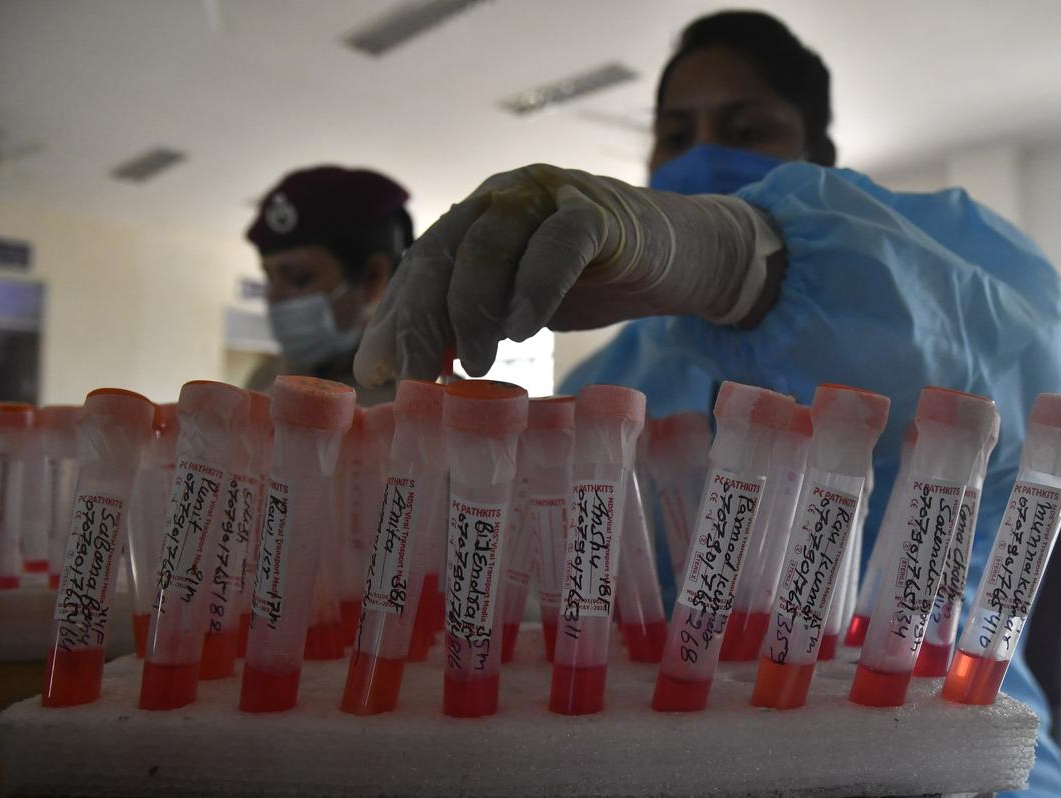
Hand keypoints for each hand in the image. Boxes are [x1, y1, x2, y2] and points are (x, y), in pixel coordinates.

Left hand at [353, 163, 781, 385]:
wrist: (682, 254)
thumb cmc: (591, 282)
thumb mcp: (516, 307)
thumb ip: (460, 327)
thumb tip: (386, 373)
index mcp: (473, 219)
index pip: (420, 268)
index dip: (395, 319)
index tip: (378, 375)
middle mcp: (501, 197)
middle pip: (444, 253)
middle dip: (422, 318)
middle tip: (414, 379)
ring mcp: (549, 196)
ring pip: (491, 243)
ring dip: (474, 307)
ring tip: (474, 365)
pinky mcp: (600, 212)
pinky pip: (560, 243)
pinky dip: (536, 285)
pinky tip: (523, 330)